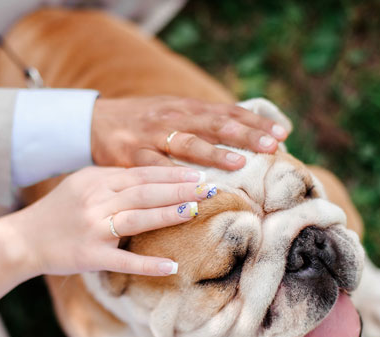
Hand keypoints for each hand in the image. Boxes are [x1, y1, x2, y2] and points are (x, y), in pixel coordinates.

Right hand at [10, 165, 216, 276]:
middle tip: (209, 189)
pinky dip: (147, 264)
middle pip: (145, 192)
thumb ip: (112, 180)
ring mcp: (93, 228)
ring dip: (167, 215)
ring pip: (136, 219)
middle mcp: (96, 200)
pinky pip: (123, 260)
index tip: (198, 175)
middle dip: (179, 190)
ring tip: (195, 212)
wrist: (23, 239)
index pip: (142, 174)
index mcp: (96, 180)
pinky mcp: (90, 256)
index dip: (172, 174)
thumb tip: (150, 177)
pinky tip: (171, 266)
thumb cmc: (58, 211)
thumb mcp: (82, 184)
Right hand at [91, 96, 289, 170]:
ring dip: (214, 153)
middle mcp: (172, 117)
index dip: (255, 122)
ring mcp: (152, 135)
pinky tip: (190, 187)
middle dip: (244, 134)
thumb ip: (202, 123)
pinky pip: (154, 168)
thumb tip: (239, 135)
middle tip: (273, 144)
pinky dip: (172, 178)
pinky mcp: (131, 155)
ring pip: (187, 143)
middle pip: (214, 124)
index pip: (227, 112)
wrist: (96, 120)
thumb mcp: (173, 113)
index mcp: (186, 107)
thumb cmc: (143, 121)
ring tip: (239, 163)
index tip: (283, 132)